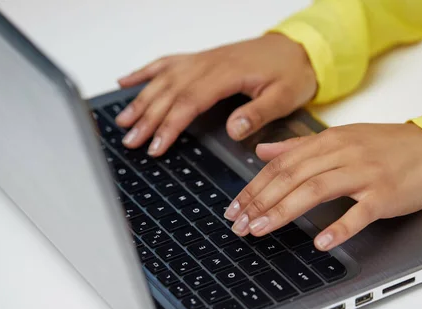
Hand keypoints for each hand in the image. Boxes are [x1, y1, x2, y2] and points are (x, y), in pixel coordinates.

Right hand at [115, 33, 316, 155]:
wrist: (298, 49)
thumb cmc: (292, 72)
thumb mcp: (284, 97)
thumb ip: (258, 113)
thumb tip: (233, 130)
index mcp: (227, 74)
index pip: (189, 102)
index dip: (170, 125)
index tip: (156, 145)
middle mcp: (209, 64)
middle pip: (170, 92)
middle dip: (147, 118)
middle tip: (130, 140)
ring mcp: (202, 60)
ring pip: (163, 79)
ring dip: (141, 99)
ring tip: (123, 121)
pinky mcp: (201, 59)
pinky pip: (167, 63)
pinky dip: (144, 72)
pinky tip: (126, 81)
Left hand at [223, 123, 421, 250]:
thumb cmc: (385, 147)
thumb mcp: (339, 138)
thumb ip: (298, 145)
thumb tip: (261, 150)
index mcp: (328, 141)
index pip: (282, 164)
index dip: (254, 186)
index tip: (234, 207)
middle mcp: (342, 153)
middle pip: (292, 176)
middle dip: (260, 201)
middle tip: (240, 225)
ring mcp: (364, 173)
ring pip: (317, 190)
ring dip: (285, 211)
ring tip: (262, 230)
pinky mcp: (385, 194)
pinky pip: (359, 212)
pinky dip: (339, 227)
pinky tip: (320, 243)